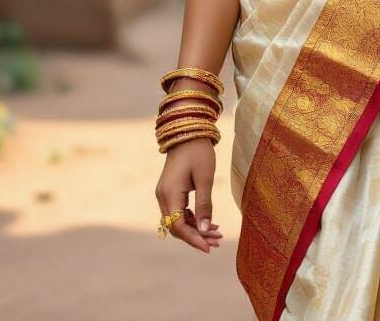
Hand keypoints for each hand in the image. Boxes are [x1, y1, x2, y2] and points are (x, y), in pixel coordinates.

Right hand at [155, 138, 222, 252]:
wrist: (188, 132)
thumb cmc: (199, 152)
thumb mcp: (205, 178)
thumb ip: (205, 205)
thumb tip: (206, 231)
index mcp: (169, 194)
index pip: (177, 226)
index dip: (193, 239)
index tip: (209, 247)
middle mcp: (163, 197)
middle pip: (176, 227)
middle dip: (196, 236)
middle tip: (217, 242)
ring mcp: (164, 194)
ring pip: (177, 220)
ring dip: (195, 228)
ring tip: (217, 234)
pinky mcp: (169, 191)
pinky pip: (178, 212)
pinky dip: (192, 219)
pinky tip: (208, 222)